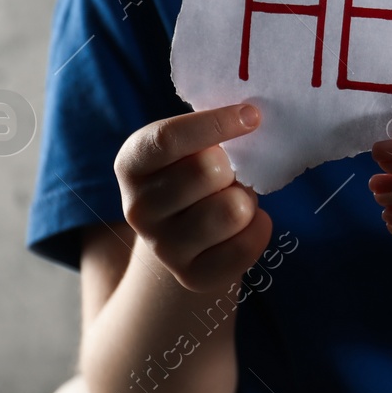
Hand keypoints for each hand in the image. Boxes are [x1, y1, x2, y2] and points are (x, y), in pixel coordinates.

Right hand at [113, 102, 272, 292]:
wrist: (185, 234)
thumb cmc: (196, 173)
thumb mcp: (192, 145)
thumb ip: (211, 130)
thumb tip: (251, 116)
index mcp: (132, 164)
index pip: (167, 138)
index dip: (215, 124)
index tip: (252, 115)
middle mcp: (138, 208)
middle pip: (209, 170)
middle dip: (234, 167)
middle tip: (230, 174)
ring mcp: (162, 248)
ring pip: (232, 209)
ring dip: (246, 199)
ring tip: (233, 200)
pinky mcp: (192, 276)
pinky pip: (245, 246)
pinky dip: (258, 229)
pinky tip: (245, 225)